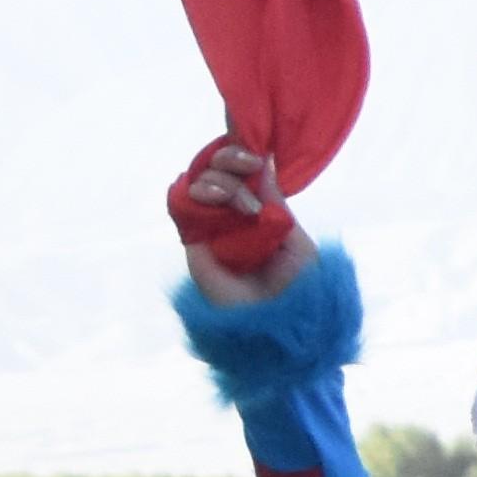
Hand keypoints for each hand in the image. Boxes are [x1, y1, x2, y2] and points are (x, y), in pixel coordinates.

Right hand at [166, 135, 309, 295]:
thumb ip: (276, 204)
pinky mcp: (192, 239)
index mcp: (259, 212)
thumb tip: (265, 163)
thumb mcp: (296, 241)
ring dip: (219, 182)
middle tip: (248, 167)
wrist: (277, 321)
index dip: (243, 156)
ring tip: (243, 208)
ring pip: (200, 181)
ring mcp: (211, 225)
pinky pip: (179, 203)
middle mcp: (232, 214)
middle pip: (218, 169)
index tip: (256, 156)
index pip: (243, 172)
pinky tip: (210, 198)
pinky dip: (190, 192)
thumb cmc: (297, 288)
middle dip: (230, 159)